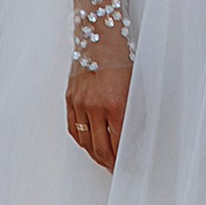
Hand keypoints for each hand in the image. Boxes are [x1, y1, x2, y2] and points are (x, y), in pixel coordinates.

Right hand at [68, 46, 130, 169]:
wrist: (99, 36)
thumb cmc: (122, 57)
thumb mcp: (135, 86)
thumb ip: (134, 113)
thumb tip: (134, 134)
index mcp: (116, 104)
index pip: (119, 143)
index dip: (123, 158)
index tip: (127, 164)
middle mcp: (95, 106)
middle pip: (100, 148)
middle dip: (109, 163)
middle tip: (114, 168)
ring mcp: (80, 103)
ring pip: (85, 142)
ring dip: (94, 155)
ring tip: (102, 160)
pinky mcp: (70, 98)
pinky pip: (73, 128)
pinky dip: (81, 140)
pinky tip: (87, 145)